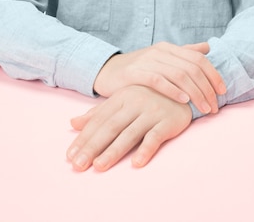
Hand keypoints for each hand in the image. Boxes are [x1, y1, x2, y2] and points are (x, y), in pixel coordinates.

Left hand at [67, 86, 192, 171]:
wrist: (184, 88)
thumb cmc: (148, 96)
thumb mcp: (122, 100)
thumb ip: (98, 112)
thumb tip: (73, 123)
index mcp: (121, 97)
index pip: (98, 120)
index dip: (84, 138)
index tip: (70, 156)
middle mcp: (134, 103)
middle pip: (110, 127)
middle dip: (92, 147)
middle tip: (78, 165)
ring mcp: (152, 111)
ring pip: (129, 133)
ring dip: (114, 151)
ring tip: (99, 166)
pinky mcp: (168, 121)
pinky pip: (155, 137)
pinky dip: (146, 150)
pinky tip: (136, 163)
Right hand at [93, 41, 225, 114]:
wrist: (108, 72)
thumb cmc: (139, 69)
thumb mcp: (162, 59)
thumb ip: (184, 53)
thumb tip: (207, 48)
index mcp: (169, 48)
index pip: (198, 58)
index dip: (213, 75)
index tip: (223, 92)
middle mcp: (160, 51)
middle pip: (192, 68)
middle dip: (207, 88)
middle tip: (214, 107)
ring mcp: (147, 61)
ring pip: (179, 74)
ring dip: (195, 93)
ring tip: (204, 108)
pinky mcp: (135, 73)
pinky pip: (158, 80)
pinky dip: (173, 90)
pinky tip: (184, 100)